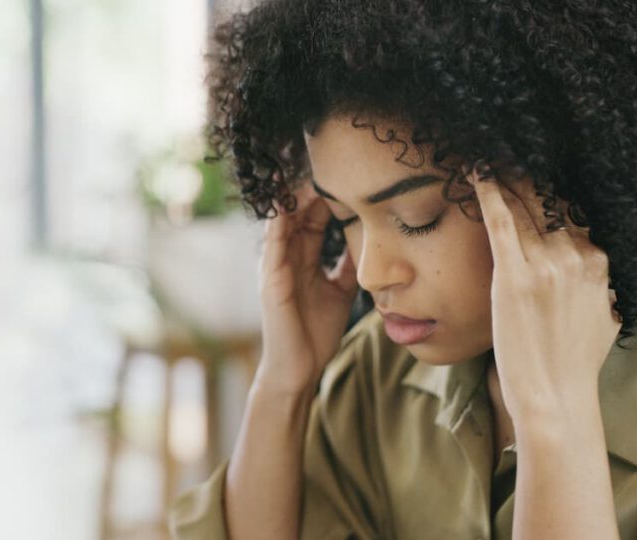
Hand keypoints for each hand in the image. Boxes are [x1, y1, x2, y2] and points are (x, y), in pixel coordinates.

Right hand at [256, 181, 360, 394]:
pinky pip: (272, 245)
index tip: (345, 173)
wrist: (299, 368)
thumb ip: (346, 266)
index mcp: (303, 259)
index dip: (326, 195)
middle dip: (312, 188)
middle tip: (329, 161)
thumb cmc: (316, 333)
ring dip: (293, 197)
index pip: (313, 217)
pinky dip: (277, 223)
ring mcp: (276, 267)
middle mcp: (287, 258)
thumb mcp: (340, 291)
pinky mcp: (270, 281)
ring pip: (282, 222)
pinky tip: (286, 204)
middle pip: (298, 213)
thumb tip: (366, 241)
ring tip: (306, 172)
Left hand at [467, 166, 622, 421]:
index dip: (549, 193)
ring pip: (525, 207)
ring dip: (506, 178)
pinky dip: (489, 192)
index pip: (572, 214)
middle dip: (527, 177)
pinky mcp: (514, 276)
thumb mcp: (605, 318)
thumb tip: (601, 282)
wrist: (554, 395)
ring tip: (489, 156)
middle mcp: (577, 257)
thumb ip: (601, 290)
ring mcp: (546, 266)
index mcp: (599, 263)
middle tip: (505, 151)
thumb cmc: (573, 362)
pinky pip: (501, 221)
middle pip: (549, 203)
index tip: (531, 172)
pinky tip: (477, 172)